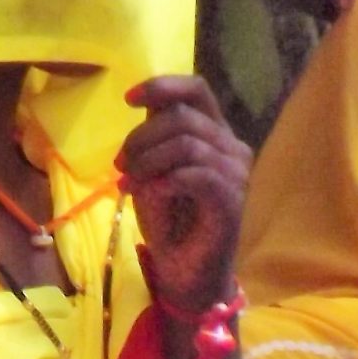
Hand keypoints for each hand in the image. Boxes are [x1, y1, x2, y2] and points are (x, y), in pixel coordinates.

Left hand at [122, 75, 250, 318]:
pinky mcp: (233, 201)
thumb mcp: (152, 169)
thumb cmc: (170, 223)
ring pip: (189, 144)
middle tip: (120, 165)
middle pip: (184, 116)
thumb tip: (143, 103)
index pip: (197, 89)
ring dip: (149, 161)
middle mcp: (232, 148)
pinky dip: (168, 180)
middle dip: (142, 137)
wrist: (183, 273)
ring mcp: (237, 174)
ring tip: (129, 184)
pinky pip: (200, 174)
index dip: (162, 85)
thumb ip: (154, 137)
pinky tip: (153, 193)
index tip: (128, 100)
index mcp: (214, 134)